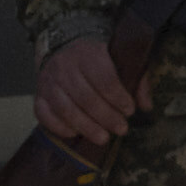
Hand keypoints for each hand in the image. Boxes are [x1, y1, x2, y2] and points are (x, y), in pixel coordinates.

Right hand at [30, 25, 145, 155]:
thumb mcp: (121, 59)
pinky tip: (75, 134)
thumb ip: (137, 80)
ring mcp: (49, 81)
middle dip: (106, 116)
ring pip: (65, 108)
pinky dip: (59, 127)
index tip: (129, 110)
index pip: (104, 78)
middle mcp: (65, 66)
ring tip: (103, 138)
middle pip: (86, 97)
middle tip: (121, 129)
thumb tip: (147, 106)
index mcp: (88, 53)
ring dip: (86, 127)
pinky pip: (44, 114)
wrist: (62, 47)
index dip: (118, 98)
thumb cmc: (97, 59)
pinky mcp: (39, 95)